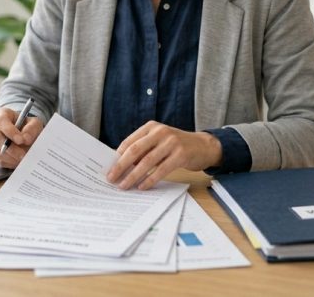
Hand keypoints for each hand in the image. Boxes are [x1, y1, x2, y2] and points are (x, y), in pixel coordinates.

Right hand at [0, 107, 43, 168]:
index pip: (1, 122)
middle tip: (23, 155)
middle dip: (11, 148)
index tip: (21, 140)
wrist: (21, 133)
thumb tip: (26, 138)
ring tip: (22, 159)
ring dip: (10, 157)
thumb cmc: (26, 126)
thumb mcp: (34, 123)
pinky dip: (8, 162)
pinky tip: (17, 161)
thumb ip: (32, 129)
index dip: (10, 131)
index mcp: (1, 115)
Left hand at [106, 122, 222, 189]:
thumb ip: (144, 149)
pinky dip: (150, 179)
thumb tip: (122, 165)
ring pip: (147, 161)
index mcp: (151, 127)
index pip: (130, 141)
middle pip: (135, 150)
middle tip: (112, 178)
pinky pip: (161, 170)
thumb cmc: (177, 145)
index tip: (109, 168)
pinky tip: (142, 186)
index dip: (118, 156)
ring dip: (133, 175)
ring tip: (124, 185)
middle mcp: (160, 132)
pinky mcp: (181, 155)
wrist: (203, 146)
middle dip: (121, 166)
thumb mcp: (159, 141)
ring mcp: (171, 143)